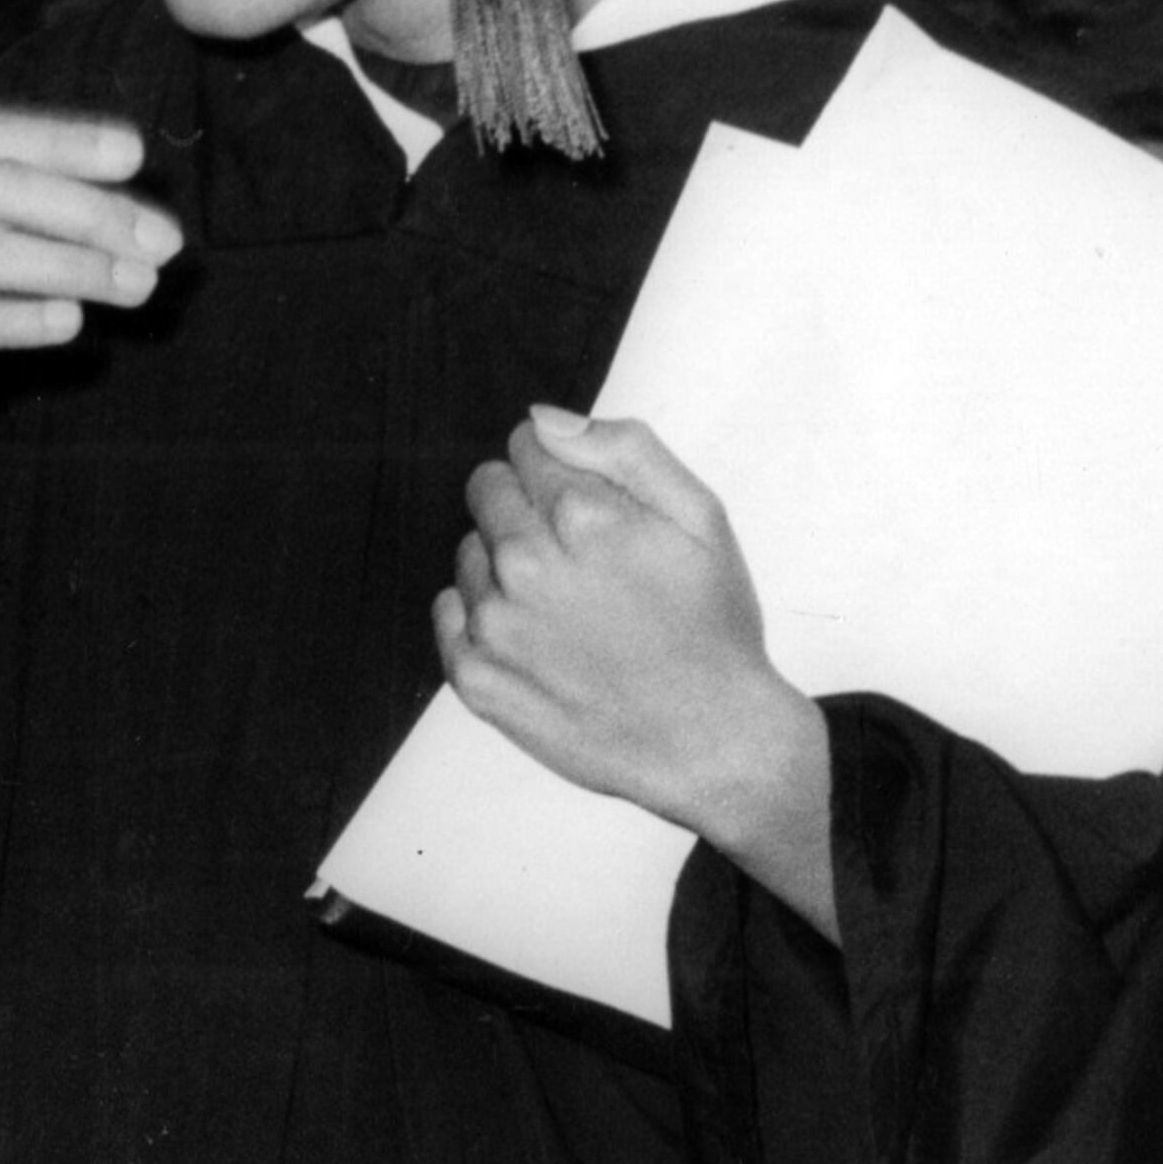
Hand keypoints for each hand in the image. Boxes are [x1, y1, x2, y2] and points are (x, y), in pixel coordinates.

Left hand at [434, 408, 834, 929]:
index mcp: (584, 517)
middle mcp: (528, 566)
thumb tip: (540, 419)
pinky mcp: (475, 678)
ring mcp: (495, 626)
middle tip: (579, 554)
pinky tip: (535, 638)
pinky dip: (480, 616)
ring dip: (506, 565)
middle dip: (526, 505)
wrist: (711, 744)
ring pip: (470, 553)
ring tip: (569, 607)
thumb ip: (623, 449)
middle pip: (488, 490)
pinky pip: (448, 613)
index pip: (525, 446)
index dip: (558, 467)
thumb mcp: (701, 518)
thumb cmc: (713, 628)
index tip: (588, 504)